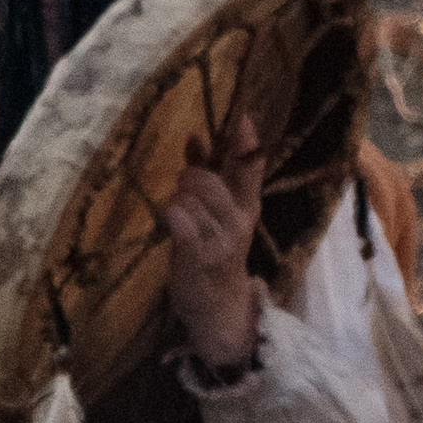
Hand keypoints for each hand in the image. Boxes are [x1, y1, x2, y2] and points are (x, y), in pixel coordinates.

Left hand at [164, 108, 265, 370]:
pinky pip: (178, 218)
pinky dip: (171, 216)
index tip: (245, 116)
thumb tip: (193, 137)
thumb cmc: (213, 253)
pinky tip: (173, 227)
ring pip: (188, 197)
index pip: (251, 170)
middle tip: (186, 196)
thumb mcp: (217, 214)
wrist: (218, 306)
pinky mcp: (200, 256)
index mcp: (247, 207)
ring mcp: (221, 240)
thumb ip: (207, 174)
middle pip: (208, 180)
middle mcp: (239, 221)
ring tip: (182, 219)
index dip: (247, 144)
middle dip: (189, 180)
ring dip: (177, 202)